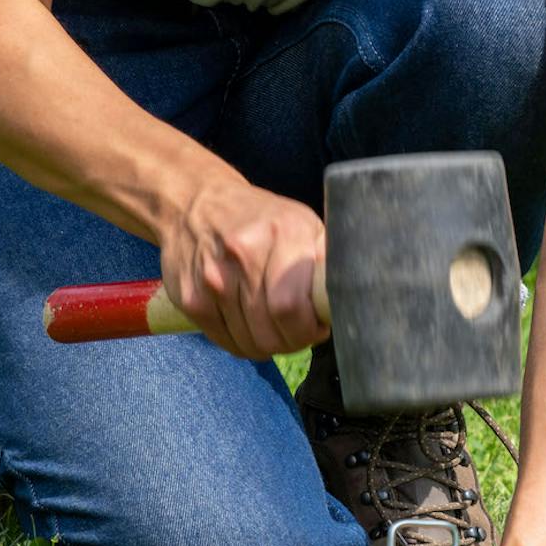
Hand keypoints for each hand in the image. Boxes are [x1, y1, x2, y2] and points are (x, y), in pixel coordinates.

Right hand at [158, 172, 330, 359]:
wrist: (196, 201)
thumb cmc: (261, 219)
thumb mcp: (302, 223)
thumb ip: (327, 260)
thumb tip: (355, 299)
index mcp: (283, 232)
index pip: (291, 306)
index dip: (307, 328)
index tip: (315, 325)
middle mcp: (243, 253)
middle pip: (270, 332)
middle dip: (291, 341)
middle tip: (296, 329)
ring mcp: (213, 278)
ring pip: (250, 343)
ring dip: (268, 344)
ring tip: (274, 324)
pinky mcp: (190, 298)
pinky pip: (226, 343)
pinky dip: (243, 342)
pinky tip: (249, 323)